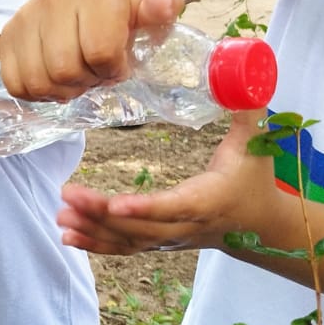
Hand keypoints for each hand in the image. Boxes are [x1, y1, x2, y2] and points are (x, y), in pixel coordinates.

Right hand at [0, 0, 182, 100]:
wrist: (89, 3)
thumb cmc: (123, 15)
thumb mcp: (151, 10)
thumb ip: (164, 5)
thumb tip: (162, 3)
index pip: (101, 53)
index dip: (114, 70)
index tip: (119, 63)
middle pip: (65, 71)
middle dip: (86, 81)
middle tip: (95, 71)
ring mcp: (24, 16)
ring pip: (38, 82)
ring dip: (61, 91)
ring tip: (75, 76)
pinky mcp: (6, 36)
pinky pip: (15, 84)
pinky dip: (37, 93)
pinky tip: (54, 80)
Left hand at [56, 109, 278, 254]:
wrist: (263, 228)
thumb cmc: (256, 180)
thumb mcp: (257, 145)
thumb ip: (246, 112)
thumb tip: (237, 76)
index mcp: (209, 200)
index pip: (173, 207)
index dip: (144, 208)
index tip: (115, 205)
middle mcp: (185, 225)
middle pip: (140, 226)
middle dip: (101, 214)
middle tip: (67, 195)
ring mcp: (171, 238)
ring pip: (128, 240)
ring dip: (92, 230)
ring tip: (60, 215)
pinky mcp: (159, 242)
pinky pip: (125, 248)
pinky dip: (96, 244)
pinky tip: (68, 235)